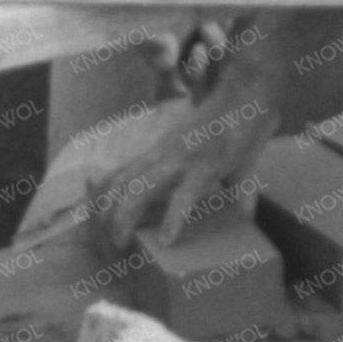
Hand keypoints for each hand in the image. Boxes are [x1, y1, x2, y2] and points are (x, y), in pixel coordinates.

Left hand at [86, 75, 277, 253]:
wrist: (246, 93)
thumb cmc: (225, 123)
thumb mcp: (203, 152)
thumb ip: (196, 178)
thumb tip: (217, 208)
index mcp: (157, 152)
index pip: (115, 177)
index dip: (100, 203)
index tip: (96, 229)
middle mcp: (161, 154)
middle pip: (118, 186)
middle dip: (105, 218)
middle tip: (107, 247)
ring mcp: (180, 159)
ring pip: (138, 190)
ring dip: (125, 220)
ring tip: (122, 246)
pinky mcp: (206, 166)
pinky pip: (184, 196)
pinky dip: (173, 219)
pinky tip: (166, 239)